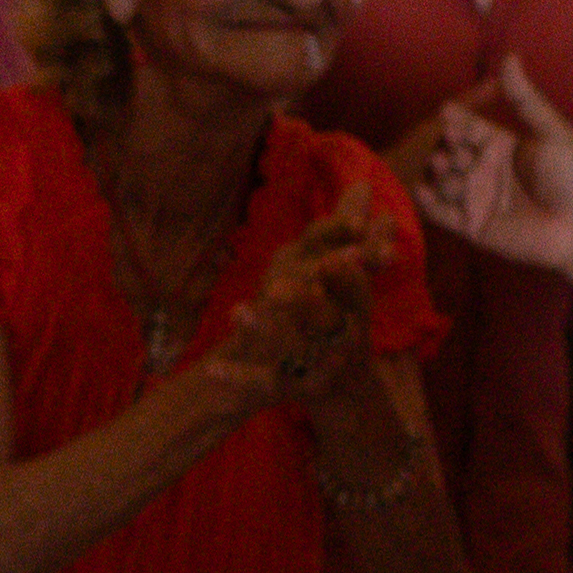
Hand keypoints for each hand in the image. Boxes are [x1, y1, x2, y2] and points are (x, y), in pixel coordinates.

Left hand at [206, 182, 381, 404]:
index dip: (344, 275)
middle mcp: (342, 338)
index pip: (355, 288)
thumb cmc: (345, 319)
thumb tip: (361, 183)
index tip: (332, 259)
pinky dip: (237, 377)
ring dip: (264, 331)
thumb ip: (352, 235)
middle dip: (303, 303)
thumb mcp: (351, 280)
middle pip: (324, 319)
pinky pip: (261, 383)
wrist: (346, 389)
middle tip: (278, 287)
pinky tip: (211, 370)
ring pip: (291, 349)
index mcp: (357, 308)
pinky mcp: (289, 388)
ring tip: (237, 311)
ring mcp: (317, 365)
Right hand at [415, 53, 572, 269]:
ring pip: (447, 182)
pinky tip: (421, 190)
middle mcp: (488, 171)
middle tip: (451, 147)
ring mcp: (479, 199)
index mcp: (504, 148)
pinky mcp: (473, 226)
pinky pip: (444, 214)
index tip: (446, 113)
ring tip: (442, 165)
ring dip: (440, 174)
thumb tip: (510, 56)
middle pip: (457, 155)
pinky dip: (429, 204)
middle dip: (449, 149)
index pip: (473, 130)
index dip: (459, 122)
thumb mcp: (552, 132)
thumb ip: (526, 99)